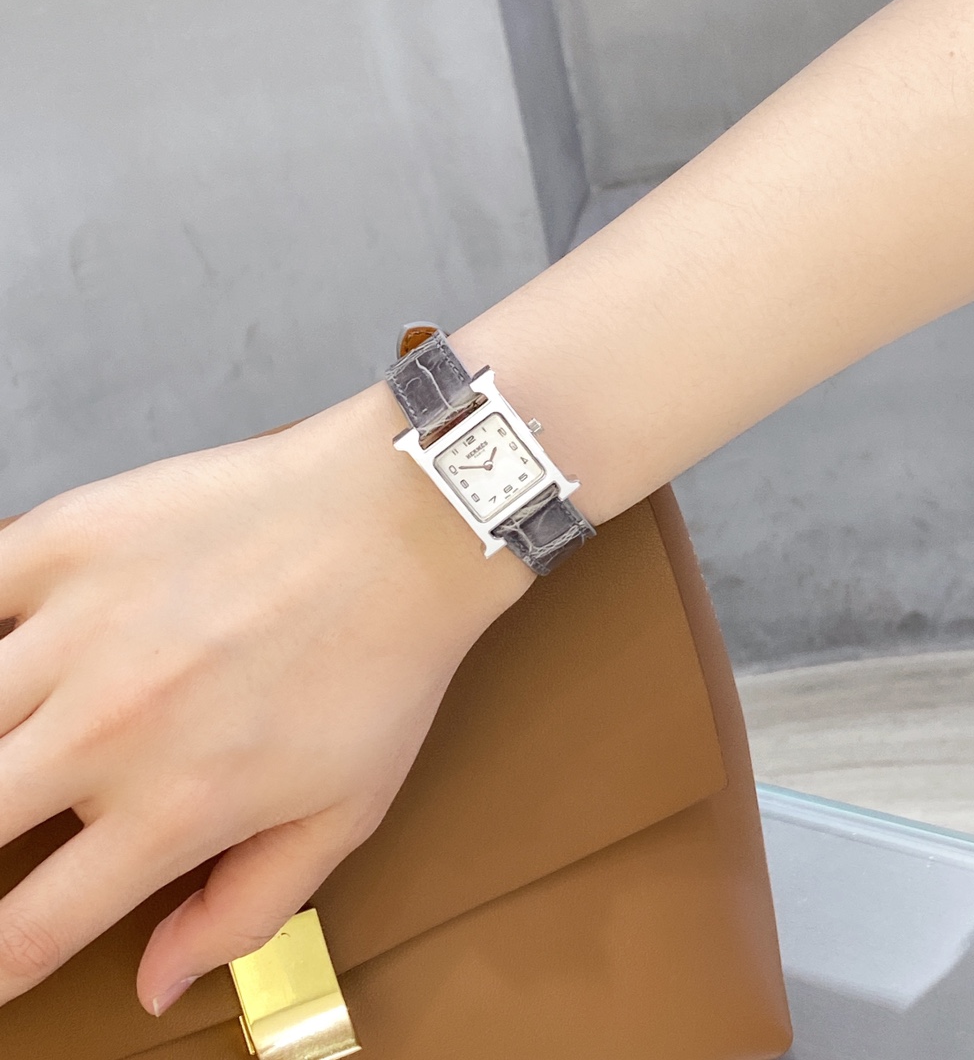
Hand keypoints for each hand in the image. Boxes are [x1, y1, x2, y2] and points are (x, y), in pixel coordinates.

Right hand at [0, 384, 532, 1015]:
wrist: (400, 525)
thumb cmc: (383, 662)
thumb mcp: (346, 810)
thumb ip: (247, 907)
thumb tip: (158, 981)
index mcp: (177, 807)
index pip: (25, 932)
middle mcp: (109, 728)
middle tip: (12, 821)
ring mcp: (79, 628)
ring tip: (18, 745)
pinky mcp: (68, 542)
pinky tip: (9, 657)